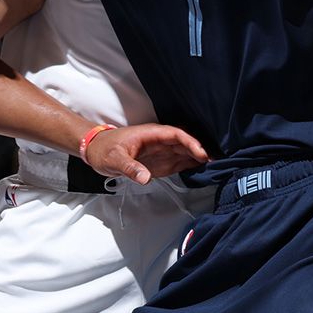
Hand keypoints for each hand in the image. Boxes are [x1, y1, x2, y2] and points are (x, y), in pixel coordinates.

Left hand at [82, 124, 209, 185]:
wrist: (95, 152)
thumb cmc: (103, 150)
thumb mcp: (114, 159)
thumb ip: (130, 168)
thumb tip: (145, 178)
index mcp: (151, 134)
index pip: (176, 135)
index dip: (191, 143)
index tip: (202, 153)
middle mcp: (159, 142)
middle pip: (185, 143)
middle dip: (201, 151)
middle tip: (217, 162)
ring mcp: (161, 152)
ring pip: (185, 153)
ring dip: (199, 159)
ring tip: (217, 168)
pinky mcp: (160, 163)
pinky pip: (179, 162)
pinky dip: (192, 166)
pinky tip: (203, 171)